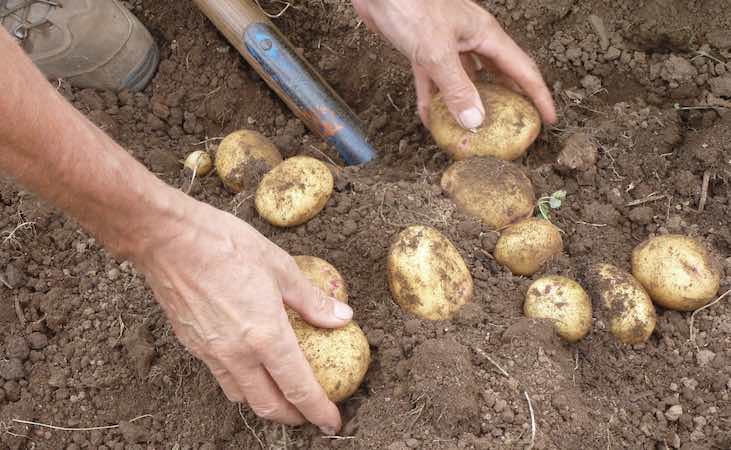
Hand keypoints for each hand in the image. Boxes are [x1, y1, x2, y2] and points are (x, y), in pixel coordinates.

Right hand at [133, 196, 352, 433]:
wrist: (167, 239)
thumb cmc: (225, 245)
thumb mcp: (280, 267)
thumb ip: (312, 300)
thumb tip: (342, 317)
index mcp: (265, 335)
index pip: (298, 388)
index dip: (319, 410)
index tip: (332, 422)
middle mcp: (237, 353)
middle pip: (268, 405)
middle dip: (293, 417)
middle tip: (309, 413)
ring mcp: (211, 352)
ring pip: (241, 396)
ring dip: (265, 403)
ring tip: (281, 395)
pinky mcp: (192, 345)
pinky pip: (221, 376)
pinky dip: (241, 383)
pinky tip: (250, 366)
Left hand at [352, 0, 556, 127]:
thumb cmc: (410, 6)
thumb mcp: (436, 51)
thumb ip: (457, 87)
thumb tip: (475, 121)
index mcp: (485, 35)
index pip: (522, 70)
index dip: (538, 95)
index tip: (548, 119)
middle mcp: (470, 40)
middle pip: (497, 75)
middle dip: (507, 101)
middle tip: (514, 127)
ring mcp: (446, 45)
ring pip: (465, 81)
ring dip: (469, 104)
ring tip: (476, 131)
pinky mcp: (422, 50)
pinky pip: (433, 82)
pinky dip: (434, 101)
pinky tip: (432, 122)